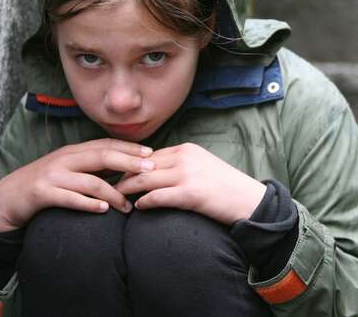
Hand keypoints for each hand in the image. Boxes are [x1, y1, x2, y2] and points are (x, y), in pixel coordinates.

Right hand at [0, 138, 153, 232]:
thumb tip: (125, 168)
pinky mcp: (41, 193)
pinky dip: (88, 204)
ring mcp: (52, 176)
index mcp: (73, 152)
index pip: (106, 145)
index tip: (152, 154)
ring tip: (128, 205)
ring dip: (113, 194)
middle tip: (150, 170)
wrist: (6, 198)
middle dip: (129, 162)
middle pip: (102, 156)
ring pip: (90, 181)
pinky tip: (103, 210)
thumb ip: (92, 168)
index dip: (129, 148)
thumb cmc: (44, 185)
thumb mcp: (68, 171)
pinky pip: (69, 198)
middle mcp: (64, 159)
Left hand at [113, 143, 266, 225]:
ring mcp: (187, 174)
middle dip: (122, 175)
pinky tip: (137, 208)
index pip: (149, 155)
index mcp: (187, 149)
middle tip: (108, 185)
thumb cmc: (226, 187)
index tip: (115, 172)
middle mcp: (185, 157)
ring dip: (127, 189)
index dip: (130, 164)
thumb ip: (181, 165)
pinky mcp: (189, 193)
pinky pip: (156, 196)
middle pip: (142, 164)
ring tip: (117, 198)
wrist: (249, 200)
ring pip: (145, 179)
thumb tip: (155, 172)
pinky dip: (143, 202)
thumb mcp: (203, 167)